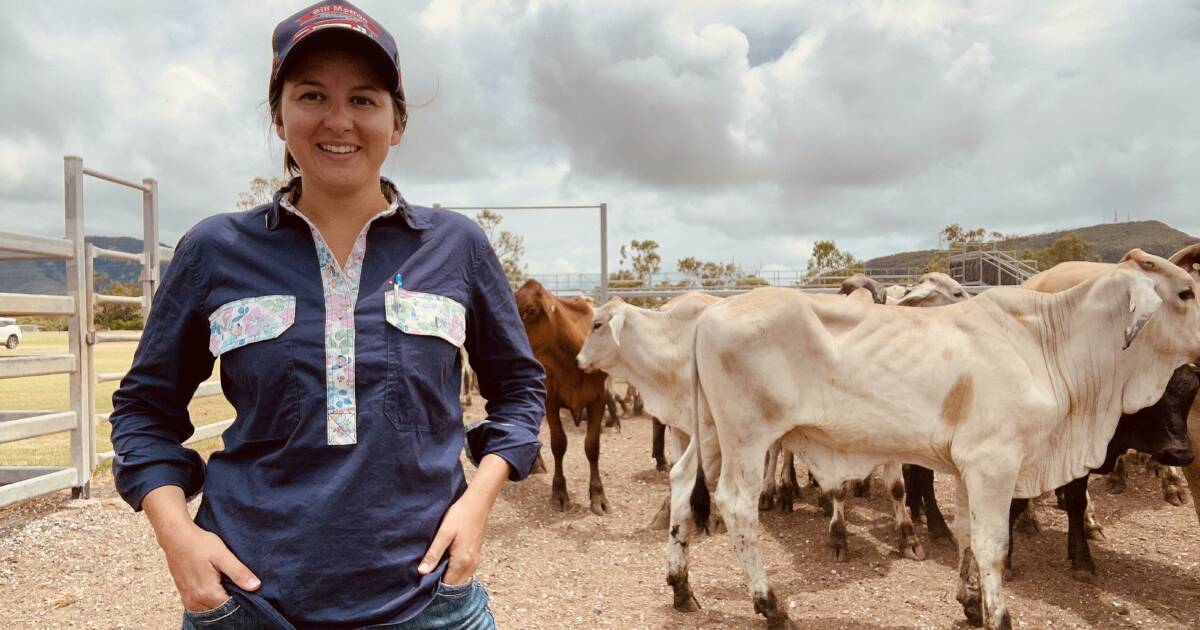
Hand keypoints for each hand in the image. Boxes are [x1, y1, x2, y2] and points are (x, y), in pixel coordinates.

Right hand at [160, 522, 261, 610]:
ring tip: (227, 584)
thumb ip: (238, 573)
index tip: (247, 589)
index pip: (230, 608)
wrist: (176, 537)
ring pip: (209, 610)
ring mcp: (188, 599)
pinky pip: (200, 606)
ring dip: (219, 602)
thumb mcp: (223, 556)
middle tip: (237, 584)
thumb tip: (255, 586)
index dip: (241, 600)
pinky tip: (216, 587)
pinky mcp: (184, 595)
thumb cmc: (199, 544)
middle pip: (219, 610)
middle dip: (230, 602)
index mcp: (207, 593)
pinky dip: (209, 601)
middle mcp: (195, 601)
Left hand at [417, 454, 511, 583]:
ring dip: (448, 577)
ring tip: (433, 568)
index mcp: (462, 561)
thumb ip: (433, 554)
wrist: (478, 502)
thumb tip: (422, 572)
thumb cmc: (460, 515)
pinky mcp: (476, 555)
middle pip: (455, 584)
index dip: (434, 585)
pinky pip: (464, 571)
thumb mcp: (443, 533)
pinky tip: (444, 561)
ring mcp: (475, 560)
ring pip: (460, 578)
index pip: (447, 585)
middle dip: (441, 583)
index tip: (422, 580)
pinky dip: (454, 571)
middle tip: (426, 575)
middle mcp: (471, 565)